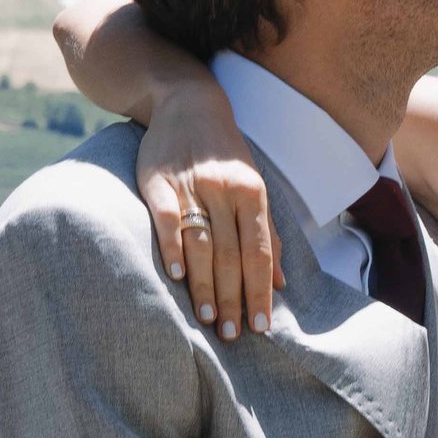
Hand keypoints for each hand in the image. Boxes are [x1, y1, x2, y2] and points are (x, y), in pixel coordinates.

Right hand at [140, 86, 276, 339]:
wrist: (188, 103)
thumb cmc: (226, 153)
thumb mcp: (254, 187)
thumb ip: (267, 233)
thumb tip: (280, 282)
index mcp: (252, 192)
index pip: (259, 251)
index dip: (260, 290)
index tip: (260, 326)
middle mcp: (224, 189)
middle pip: (231, 254)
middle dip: (233, 298)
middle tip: (232, 334)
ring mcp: (190, 184)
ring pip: (201, 243)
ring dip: (204, 284)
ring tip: (207, 318)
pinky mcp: (157, 180)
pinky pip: (166, 219)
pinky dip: (171, 248)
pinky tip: (174, 276)